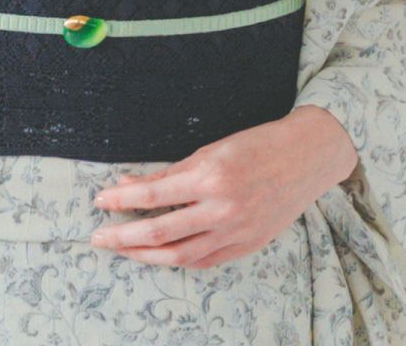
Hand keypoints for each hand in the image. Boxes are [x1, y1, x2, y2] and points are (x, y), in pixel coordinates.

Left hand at [88, 106, 358, 268]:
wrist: (306, 158)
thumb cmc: (257, 145)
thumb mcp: (210, 150)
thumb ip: (170, 173)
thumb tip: (128, 184)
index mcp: (210, 176)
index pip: (152, 194)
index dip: (121, 201)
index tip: (100, 202)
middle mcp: (221, 208)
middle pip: (160, 233)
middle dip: (123, 237)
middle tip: (99, 237)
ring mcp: (235, 232)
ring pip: (179, 255)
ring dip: (144, 255)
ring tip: (123, 250)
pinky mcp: (246, 246)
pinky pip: (203, 260)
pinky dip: (177, 258)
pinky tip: (159, 254)